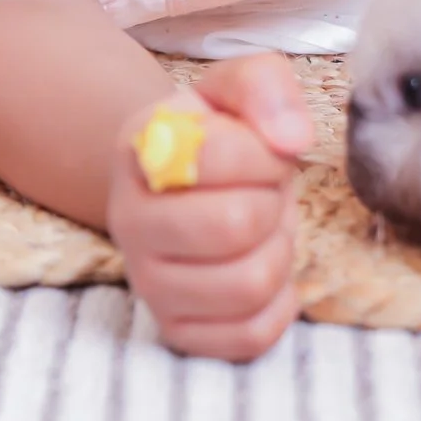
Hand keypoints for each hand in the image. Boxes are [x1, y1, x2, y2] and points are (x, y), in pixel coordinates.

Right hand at [108, 54, 312, 361]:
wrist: (185, 187)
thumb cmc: (219, 135)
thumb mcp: (237, 86)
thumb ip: (265, 85)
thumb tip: (292, 138)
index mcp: (138, 150)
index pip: (218, 157)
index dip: (264, 153)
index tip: (262, 152)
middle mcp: (128, 221)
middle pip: (236, 225)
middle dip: (273, 203)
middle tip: (264, 193)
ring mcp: (148, 283)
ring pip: (250, 284)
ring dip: (278, 251)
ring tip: (262, 229)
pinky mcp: (176, 330)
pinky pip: (250, 334)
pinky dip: (278, 303)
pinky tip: (262, 267)